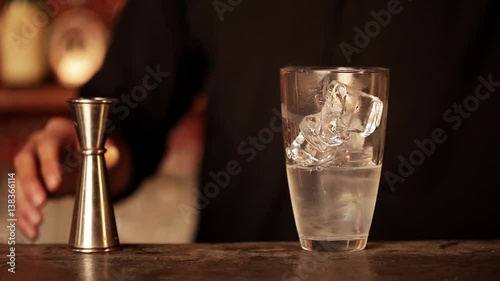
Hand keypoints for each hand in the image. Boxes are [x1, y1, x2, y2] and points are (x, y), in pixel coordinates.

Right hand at [14, 117, 123, 240]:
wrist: (74, 150)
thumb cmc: (84, 146)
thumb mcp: (97, 145)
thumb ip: (107, 151)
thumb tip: (115, 155)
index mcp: (55, 133)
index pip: (47, 146)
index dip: (49, 164)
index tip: (55, 184)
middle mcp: (35, 146)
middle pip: (25, 163)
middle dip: (31, 184)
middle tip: (41, 203)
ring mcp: (28, 165)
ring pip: (18, 183)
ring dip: (25, 204)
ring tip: (37, 222)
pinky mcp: (25, 183)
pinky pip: (19, 200)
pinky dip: (24, 217)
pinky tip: (32, 231)